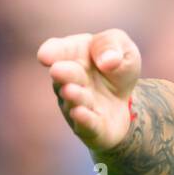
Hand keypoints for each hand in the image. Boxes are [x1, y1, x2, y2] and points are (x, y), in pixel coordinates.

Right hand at [36, 28, 141, 152]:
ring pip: (74, 101)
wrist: (128, 104)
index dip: (52, 51)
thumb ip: (113, 45)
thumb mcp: (124, 50)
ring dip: (74, 96)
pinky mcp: (90, 128)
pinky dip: (83, 120)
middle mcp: (69, 81)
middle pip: (65, 76)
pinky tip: (80, 113)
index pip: (58, 50)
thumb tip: (109, 60)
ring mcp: (76, 105)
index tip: (45, 55)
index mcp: (74, 55)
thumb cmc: (118, 70)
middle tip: (58, 71)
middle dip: (64, 73)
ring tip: (70, 90)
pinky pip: (86, 125)